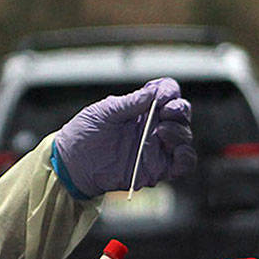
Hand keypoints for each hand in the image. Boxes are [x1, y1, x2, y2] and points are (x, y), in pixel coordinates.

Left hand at [53, 77, 195, 198]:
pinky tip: (177, 151)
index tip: (162, 93)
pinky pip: (183, 163)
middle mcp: (152, 125)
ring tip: (160, 132)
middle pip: (180, 112)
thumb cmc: (84, 134)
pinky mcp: (157, 168)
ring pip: (184, 136)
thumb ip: (130, 103)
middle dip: (179, 109)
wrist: (72, 163)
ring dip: (179, 131)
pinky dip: (187, 156)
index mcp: (141, 108)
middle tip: (165, 111)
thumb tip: (154, 92)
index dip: (169, 91)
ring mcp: (157, 147)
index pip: (167, 93)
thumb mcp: (104, 112)